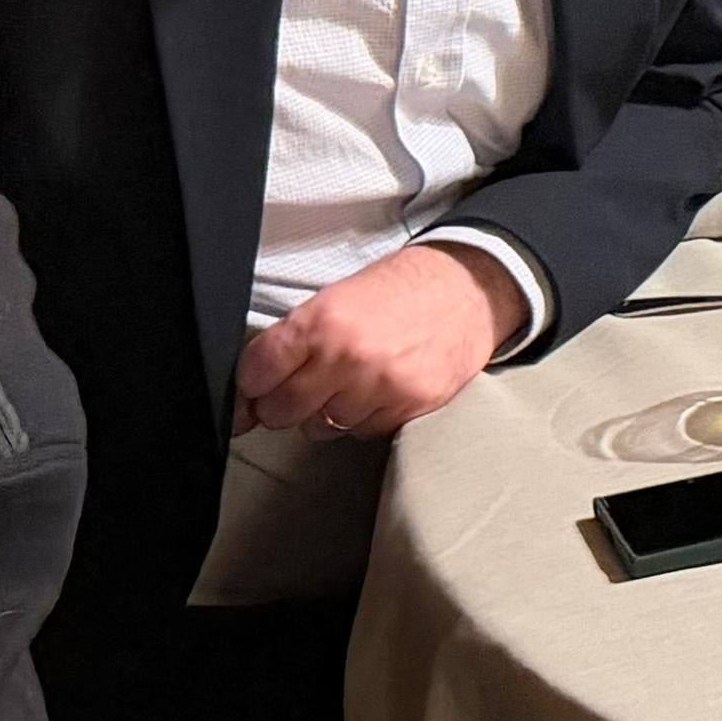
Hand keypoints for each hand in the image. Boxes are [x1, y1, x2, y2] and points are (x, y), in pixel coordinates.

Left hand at [234, 241, 522, 441]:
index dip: (252, 382)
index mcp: (322, 321)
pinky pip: (362, 432)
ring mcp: (380, 386)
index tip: (257, 385)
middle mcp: (347, 357)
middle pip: (280, 411)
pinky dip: (362, 417)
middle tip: (299, 387)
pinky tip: (375, 390)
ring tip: (347, 383)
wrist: (469, 288)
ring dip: (325, 412)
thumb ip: (296, 340)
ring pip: (320, 428)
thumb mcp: (337, 298)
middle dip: (283, 404)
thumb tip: (255, 388)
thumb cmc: (400, 290)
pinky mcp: (409, 406)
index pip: (255, 374)